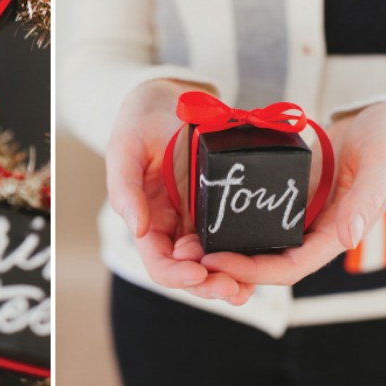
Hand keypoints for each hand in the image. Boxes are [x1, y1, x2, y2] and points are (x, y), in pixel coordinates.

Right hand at [106, 80, 254, 304]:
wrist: (169, 96)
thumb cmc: (140, 120)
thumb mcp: (125, 148)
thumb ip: (125, 188)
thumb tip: (137, 229)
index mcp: (147, 218)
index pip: (159, 262)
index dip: (177, 275)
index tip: (198, 273)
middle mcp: (174, 225)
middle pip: (190, 270)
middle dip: (209, 285)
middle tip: (232, 290)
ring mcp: (200, 217)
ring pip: (214, 261)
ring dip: (230, 279)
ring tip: (248, 288)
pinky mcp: (222, 205)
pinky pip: (234, 237)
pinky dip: (245, 256)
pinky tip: (260, 263)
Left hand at [189, 102, 385, 285]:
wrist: (384, 116)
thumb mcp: (381, 165)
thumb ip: (365, 200)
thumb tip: (346, 237)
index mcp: (338, 232)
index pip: (291, 266)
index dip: (254, 271)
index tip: (216, 262)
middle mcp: (316, 228)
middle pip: (267, 258)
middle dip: (229, 262)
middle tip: (187, 253)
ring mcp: (301, 210)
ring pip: (259, 238)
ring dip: (226, 242)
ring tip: (186, 237)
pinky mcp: (289, 190)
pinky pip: (257, 211)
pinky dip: (233, 215)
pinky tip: (205, 208)